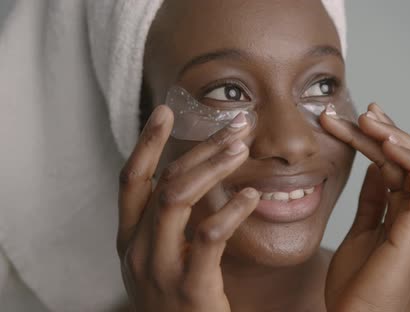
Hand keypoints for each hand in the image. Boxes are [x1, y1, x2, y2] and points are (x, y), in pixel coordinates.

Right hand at [116, 106, 257, 311]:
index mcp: (128, 239)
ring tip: (242, 148)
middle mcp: (136, 249)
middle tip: (235, 126)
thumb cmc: (178, 300)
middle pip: (164, 181)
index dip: (146, 143)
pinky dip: (232, 209)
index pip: (131, 179)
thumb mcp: (161, 258)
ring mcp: (158, 268)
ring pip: (178, 198)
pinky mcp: (189, 287)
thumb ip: (168, 222)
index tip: (166, 110)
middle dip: (200, 147)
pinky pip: (208, 236)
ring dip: (213, 167)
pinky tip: (252, 195)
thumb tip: (193, 176)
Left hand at [322, 104, 409, 311]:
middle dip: (384, 131)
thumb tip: (373, 169)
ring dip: (396, 138)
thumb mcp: (362, 230)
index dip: (379, 137)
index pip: (394, 163)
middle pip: (408, 158)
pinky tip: (386, 144)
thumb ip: (372, 201)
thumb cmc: (357, 283)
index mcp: (402, 211)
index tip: (360, 116)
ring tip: (369, 121)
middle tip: (361, 112)